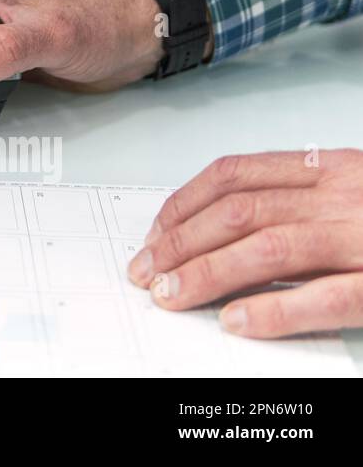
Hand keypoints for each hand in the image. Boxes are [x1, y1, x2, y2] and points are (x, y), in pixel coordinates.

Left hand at [127, 149, 362, 336]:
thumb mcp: (351, 191)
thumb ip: (295, 199)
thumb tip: (216, 228)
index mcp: (331, 169)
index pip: (235, 175)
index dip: (183, 205)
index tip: (153, 234)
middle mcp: (342, 197)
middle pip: (240, 212)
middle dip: (181, 242)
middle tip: (147, 270)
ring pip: (269, 248)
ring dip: (209, 273)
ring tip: (171, 294)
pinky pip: (326, 298)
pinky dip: (275, 310)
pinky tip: (236, 320)